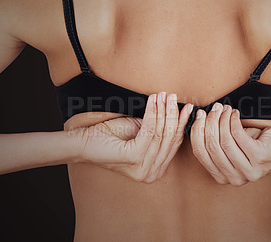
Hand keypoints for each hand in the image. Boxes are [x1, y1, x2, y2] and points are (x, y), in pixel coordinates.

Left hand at [73, 92, 192, 182]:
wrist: (83, 143)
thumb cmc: (110, 137)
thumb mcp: (140, 133)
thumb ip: (158, 129)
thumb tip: (178, 113)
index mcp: (155, 170)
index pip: (173, 145)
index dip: (180, 124)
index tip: (187, 107)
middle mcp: (152, 174)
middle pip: (170, 139)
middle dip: (174, 115)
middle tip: (174, 97)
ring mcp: (143, 167)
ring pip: (161, 134)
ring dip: (164, 111)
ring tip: (164, 95)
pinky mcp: (134, 157)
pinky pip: (150, 130)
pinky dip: (153, 112)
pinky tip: (153, 100)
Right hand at [190, 103, 270, 185]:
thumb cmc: (257, 145)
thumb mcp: (231, 147)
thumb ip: (215, 140)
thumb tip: (199, 118)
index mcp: (222, 177)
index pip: (200, 154)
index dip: (197, 132)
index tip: (198, 116)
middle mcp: (233, 178)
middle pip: (211, 146)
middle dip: (209, 123)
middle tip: (213, 109)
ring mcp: (246, 170)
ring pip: (224, 141)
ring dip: (222, 120)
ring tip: (225, 109)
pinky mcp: (258, 158)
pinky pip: (238, 135)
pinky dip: (233, 121)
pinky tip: (235, 114)